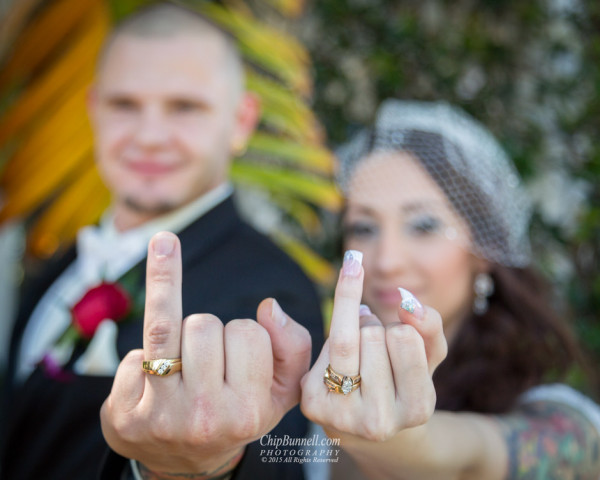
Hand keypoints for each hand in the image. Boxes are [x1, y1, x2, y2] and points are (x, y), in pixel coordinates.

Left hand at [100, 232, 311, 476]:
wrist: (186, 464)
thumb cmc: (236, 412)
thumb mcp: (281, 389)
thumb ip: (294, 345)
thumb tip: (269, 307)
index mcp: (250, 409)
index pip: (248, 330)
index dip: (242, 334)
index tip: (239, 359)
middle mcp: (208, 416)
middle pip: (204, 324)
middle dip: (206, 332)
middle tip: (206, 362)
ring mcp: (164, 416)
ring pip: (167, 327)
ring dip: (175, 332)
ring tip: (180, 359)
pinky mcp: (126, 414)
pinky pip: (132, 354)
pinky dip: (141, 358)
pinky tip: (149, 381)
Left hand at [300, 251, 446, 441]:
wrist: (366, 423)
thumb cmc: (401, 379)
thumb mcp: (426, 354)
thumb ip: (429, 325)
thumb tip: (408, 302)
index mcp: (417, 409)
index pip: (403, 335)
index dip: (398, 325)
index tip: (399, 333)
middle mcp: (379, 420)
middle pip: (371, 335)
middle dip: (374, 326)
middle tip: (377, 347)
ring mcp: (343, 415)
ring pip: (345, 340)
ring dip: (353, 330)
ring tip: (361, 351)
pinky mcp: (314, 405)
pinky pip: (323, 350)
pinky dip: (332, 342)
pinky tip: (340, 362)